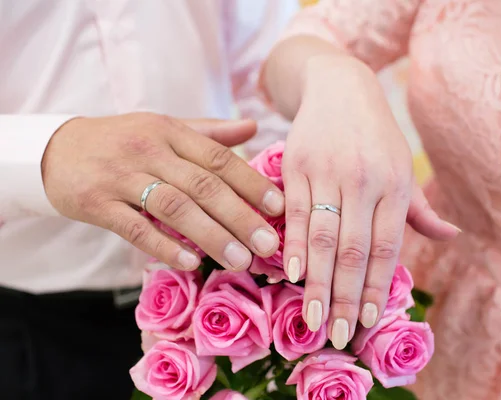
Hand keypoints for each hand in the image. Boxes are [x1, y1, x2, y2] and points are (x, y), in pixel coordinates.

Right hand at [42, 113, 284, 270]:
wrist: (55, 149)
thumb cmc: (122, 141)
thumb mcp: (164, 128)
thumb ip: (210, 132)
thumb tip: (254, 126)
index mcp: (170, 132)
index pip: (219, 158)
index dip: (251, 183)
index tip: (278, 207)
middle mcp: (149, 150)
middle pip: (202, 185)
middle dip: (239, 216)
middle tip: (267, 245)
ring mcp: (121, 176)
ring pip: (173, 207)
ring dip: (210, 235)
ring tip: (239, 260)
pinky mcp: (96, 202)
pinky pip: (134, 227)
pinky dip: (164, 246)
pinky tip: (190, 263)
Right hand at [281, 56, 458, 348]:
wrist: (340, 87)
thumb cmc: (376, 136)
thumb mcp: (403, 166)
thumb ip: (420, 208)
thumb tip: (451, 236)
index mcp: (395, 186)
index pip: (386, 249)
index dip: (377, 289)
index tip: (368, 324)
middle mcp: (364, 182)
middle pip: (353, 250)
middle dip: (345, 298)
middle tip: (338, 337)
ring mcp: (328, 172)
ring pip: (321, 237)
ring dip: (316, 282)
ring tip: (312, 319)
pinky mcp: (297, 165)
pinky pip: (293, 211)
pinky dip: (291, 245)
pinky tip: (289, 275)